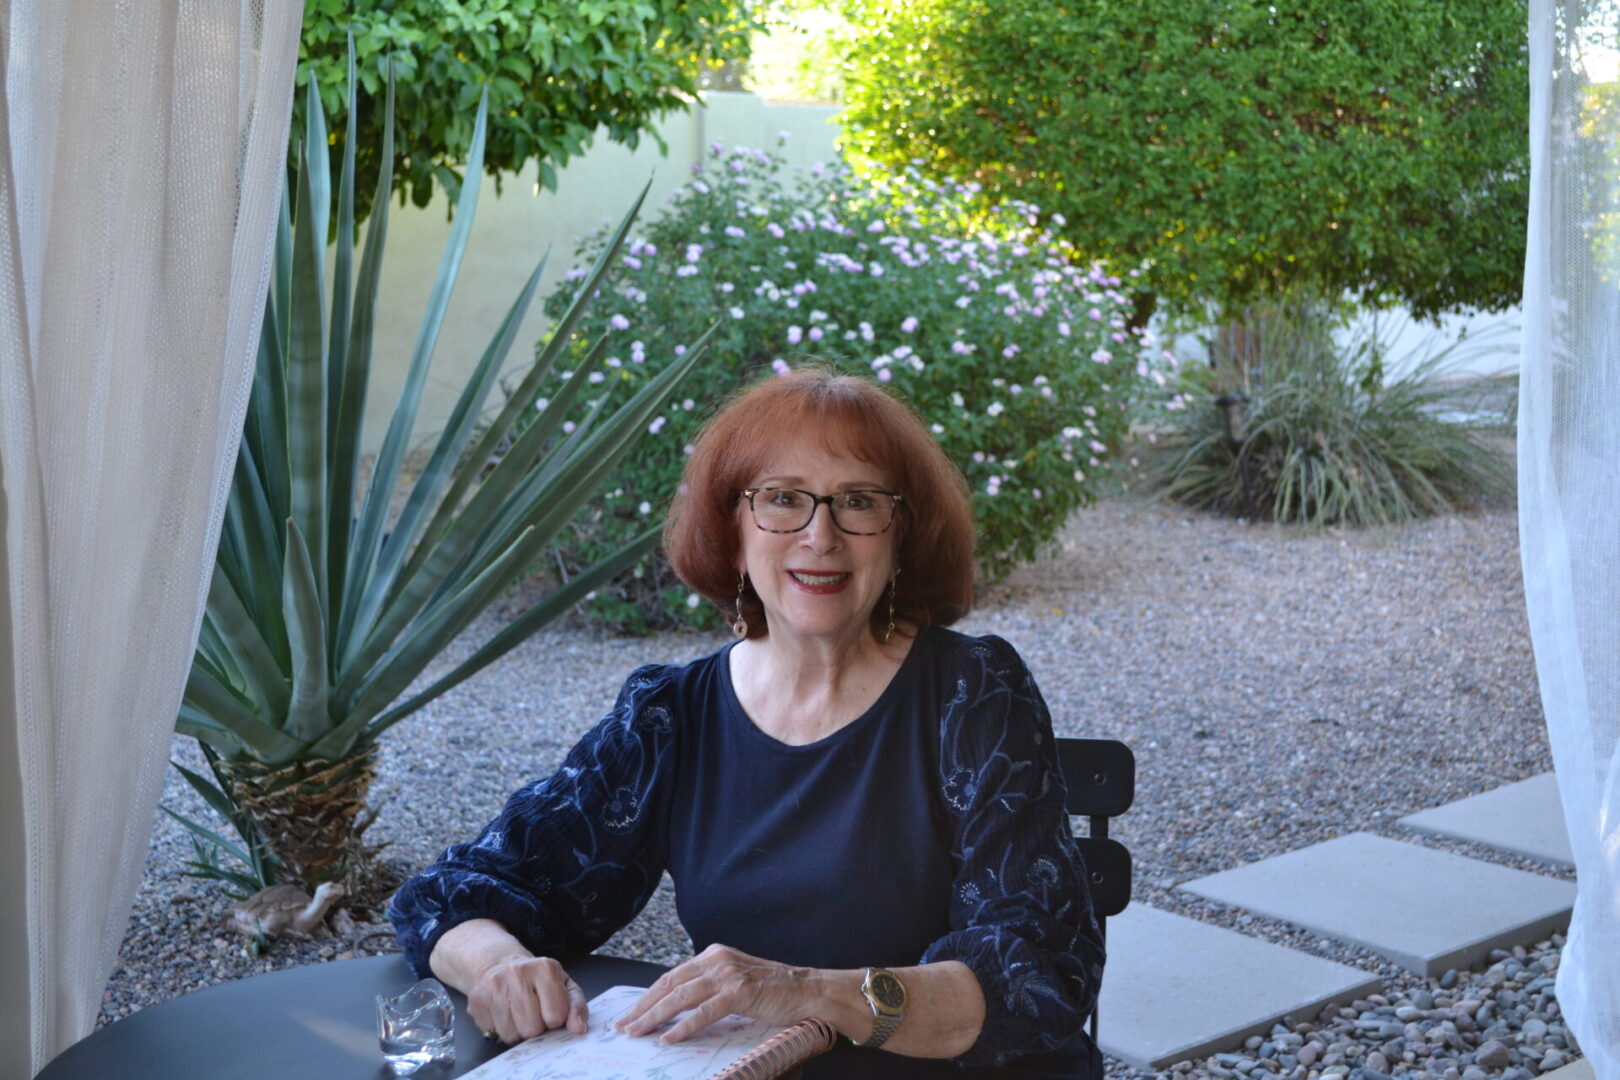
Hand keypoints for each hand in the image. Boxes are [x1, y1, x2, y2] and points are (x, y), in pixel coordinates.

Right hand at [467, 954, 587, 1043]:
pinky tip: (503, 1013)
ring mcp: (494, 985)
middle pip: (532, 1028)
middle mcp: (518, 972)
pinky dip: (500, 1029)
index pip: (556, 1015)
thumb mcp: (564, 987)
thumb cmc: (538, 981)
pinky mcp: (477, 999)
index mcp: (545, 968)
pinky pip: (493, 1032)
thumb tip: (579, 1029)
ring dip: (517, 1031)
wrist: (500, 965)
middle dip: (535, 1027)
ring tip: (518, 1014)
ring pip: (511, 1034)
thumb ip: (577, 1007)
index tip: (550, 1009)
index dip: (555, 1019)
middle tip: (533, 1013)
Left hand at [616, 943, 823, 1043]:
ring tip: (637, 1032)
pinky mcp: (740, 992)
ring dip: (655, 1016)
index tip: (630, 1014)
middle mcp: (717, 960)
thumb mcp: (735, 982)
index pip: (671, 976)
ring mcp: (728, 974)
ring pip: (681, 996)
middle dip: (643, 1006)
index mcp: (713, 955)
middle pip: (669, 983)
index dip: (648, 996)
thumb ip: (710, 989)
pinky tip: (669, 1038)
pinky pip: (704, 1011)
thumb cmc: (774, 991)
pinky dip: (684, 1026)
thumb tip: (678, 1009)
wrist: (809, 990)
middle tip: (624, 1026)